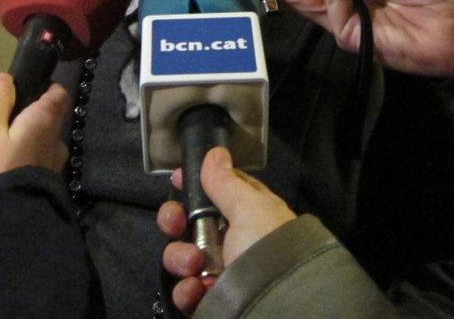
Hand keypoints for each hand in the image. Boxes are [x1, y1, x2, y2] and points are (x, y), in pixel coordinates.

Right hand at [0, 74, 68, 190]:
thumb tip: (7, 80)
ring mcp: (44, 173)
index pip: (57, 94)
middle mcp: (52, 147)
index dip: (41, 86)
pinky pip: (8, 179)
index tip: (18, 90)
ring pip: (14, 153)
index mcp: (44, 124)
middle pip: (29, 125)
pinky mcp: (33, 195)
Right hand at [158, 147, 295, 314]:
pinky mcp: (209, 298)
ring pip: (181, 255)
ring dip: (180, 256)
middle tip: (176, 221)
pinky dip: (185, 290)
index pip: (215, 192)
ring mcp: (218, 270)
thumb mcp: (250, 208)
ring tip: (194, 264)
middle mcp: (231, 240)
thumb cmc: (267, 245)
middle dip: (174, 219)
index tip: (177, 179)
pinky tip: (195, 288)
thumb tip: (215, 152)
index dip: (194, 184)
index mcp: (246, 214)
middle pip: (189, 222)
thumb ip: (226, 182)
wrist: (278, 301)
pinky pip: (185, 289)